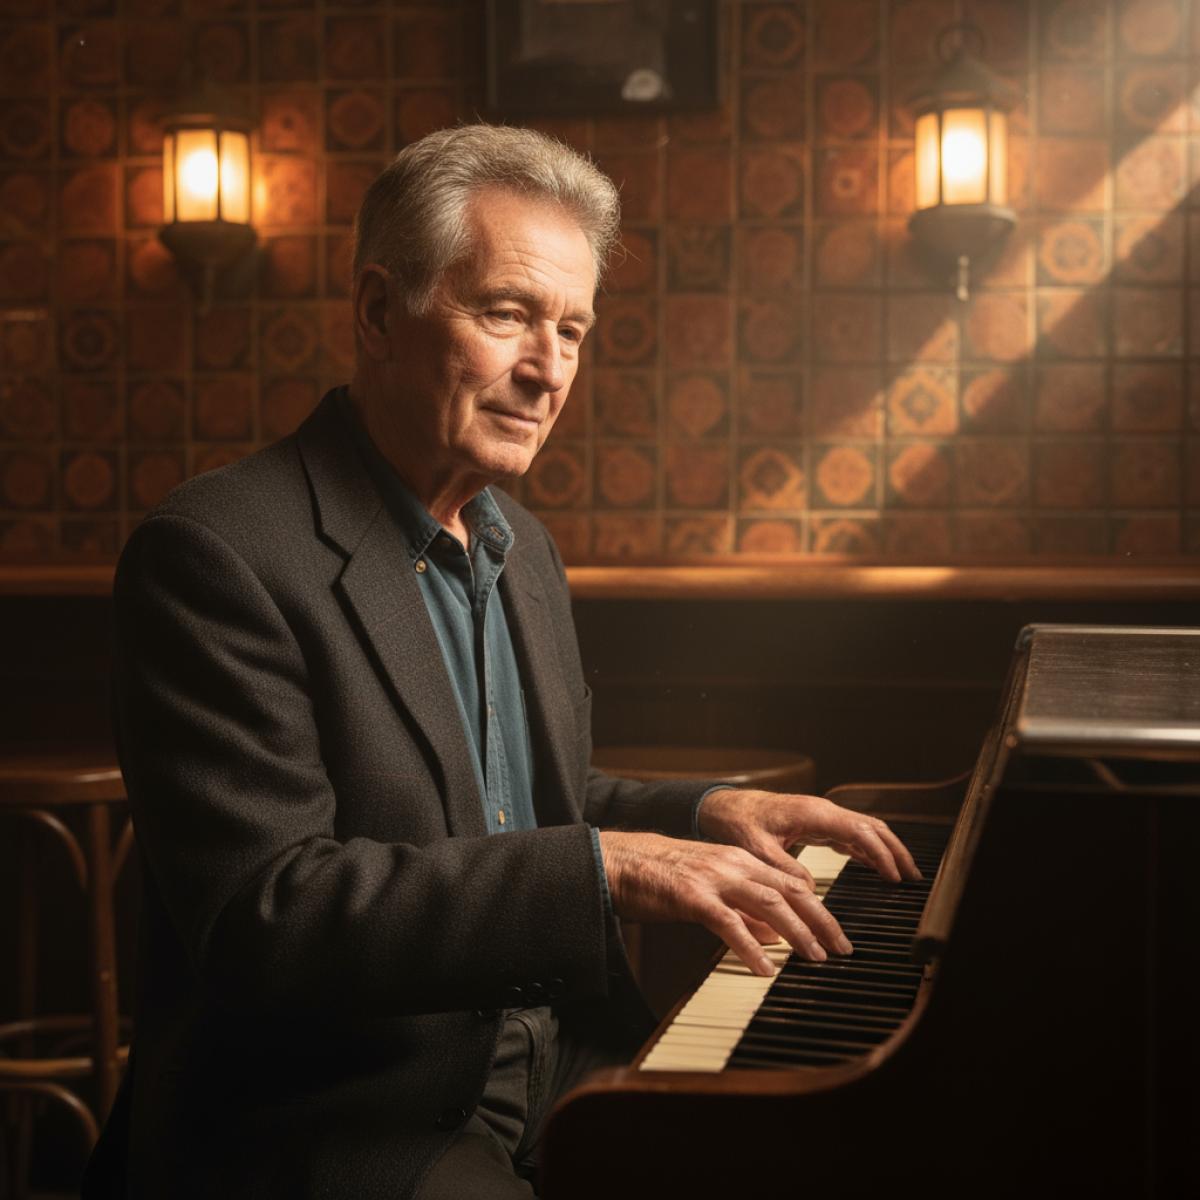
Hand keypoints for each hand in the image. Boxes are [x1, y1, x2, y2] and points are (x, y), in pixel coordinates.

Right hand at [598, 829, 852, 976]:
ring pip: (768, 903)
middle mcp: (733, 864)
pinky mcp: (692, 897)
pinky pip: (728, 923)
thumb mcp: (711, 886)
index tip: (838, 934)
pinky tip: (764, 968)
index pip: (792, 883)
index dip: (820, 908)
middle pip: (789, 891)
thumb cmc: (663, 876)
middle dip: (821, 920)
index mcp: (740, 860)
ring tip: (815, 957)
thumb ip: (743, 908)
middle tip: (842, 948)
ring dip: (797, 932)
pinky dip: (750, 947)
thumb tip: (775, 934)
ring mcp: (713, 879)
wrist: (620, 862)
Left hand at [698, 789, 921, 884]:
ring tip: (901, 875)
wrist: (724, 807)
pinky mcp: (816, 823)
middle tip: (912, 878)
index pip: (859, 831)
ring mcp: (821, 816)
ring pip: (863, 829)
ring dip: (884, 850)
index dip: (880, 854)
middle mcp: (822, 811)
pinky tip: (872, 866)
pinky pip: (849, 834)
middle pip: (870, 828)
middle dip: (894, 851)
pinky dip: (866, 849)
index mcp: (812, 813)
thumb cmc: (738, 822)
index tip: (895, 877)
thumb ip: (784, 868)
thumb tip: (810, 892)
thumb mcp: (757, 848)